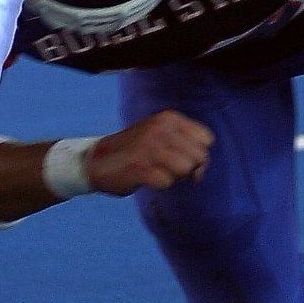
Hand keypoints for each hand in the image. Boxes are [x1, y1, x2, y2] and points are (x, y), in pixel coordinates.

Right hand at [87, 109, 213, 195]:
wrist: (97, 160)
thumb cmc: (136, 150)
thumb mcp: (161, 135)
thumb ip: (186, 146)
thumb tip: (200, 171)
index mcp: (168, 118)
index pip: (206, 139)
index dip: (198, 152)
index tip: (183, 158)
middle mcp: (160, 129)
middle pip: (200, 156)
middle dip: (190, 168)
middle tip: (170, 168)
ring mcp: (148, 147)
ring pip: (186, 169)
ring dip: (175, 176)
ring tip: (157, 170)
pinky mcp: (139, 167)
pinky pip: (167, 182)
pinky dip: (160, 184)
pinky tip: (147, 177)